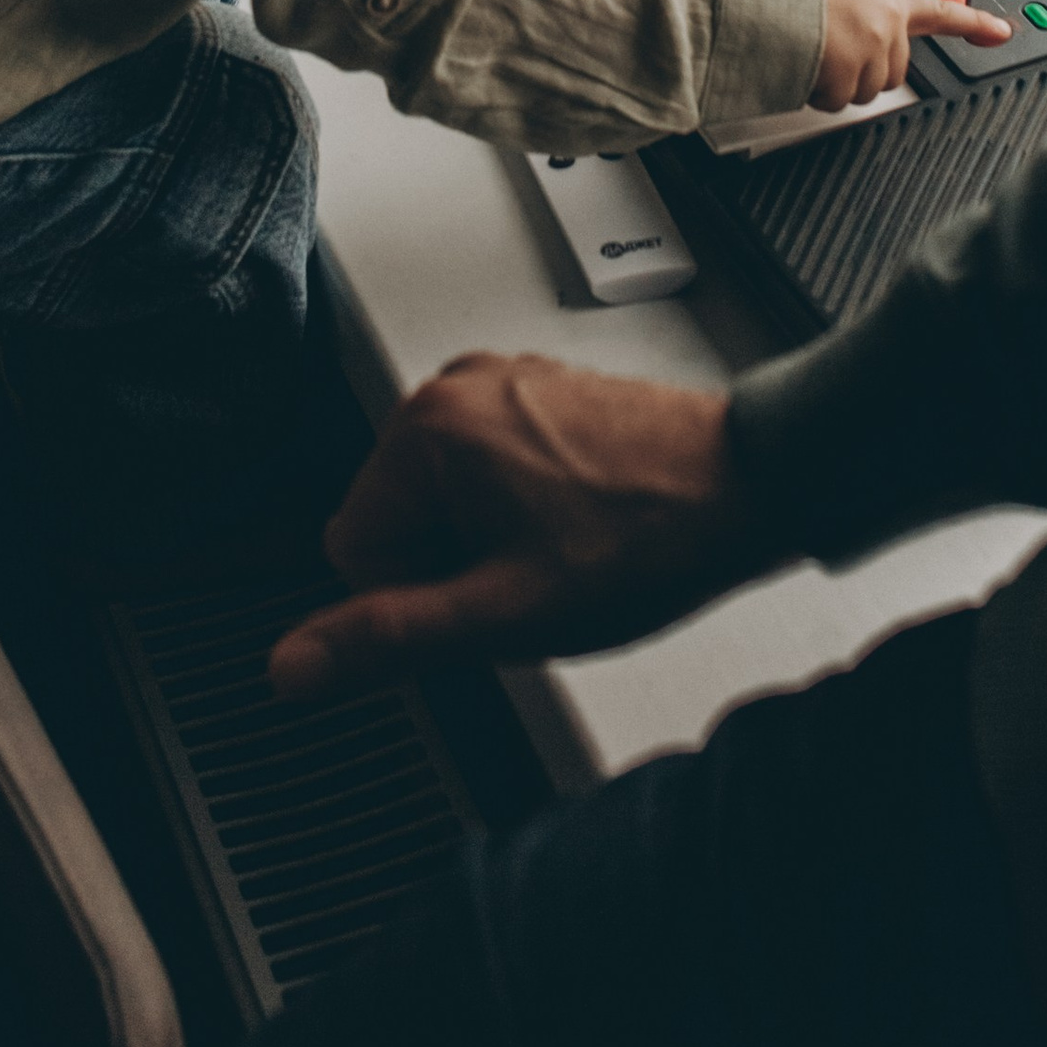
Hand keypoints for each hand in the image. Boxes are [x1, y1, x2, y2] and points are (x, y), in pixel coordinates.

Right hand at [266, 352, 774, 700]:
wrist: (754, 484)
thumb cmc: (648, 537)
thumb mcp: (505, 615)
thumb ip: (387, 638)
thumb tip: (292, 665)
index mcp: (426, 430)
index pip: (353, 552)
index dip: (420, 599)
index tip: (490, 596)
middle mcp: (455, 386)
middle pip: (401, 521)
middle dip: (457, 568)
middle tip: (536, 578)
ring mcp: (502, 381)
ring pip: (450, 502)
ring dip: (494, 542)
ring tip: (568, 550)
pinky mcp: (540, 392)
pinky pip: (494, 472)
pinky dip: (527, 510)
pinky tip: (585, 525)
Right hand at [814, 0, 1011, 104]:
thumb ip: (858, 6)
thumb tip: (855, 29)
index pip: (938, 9)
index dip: (974, 22)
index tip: (1002, 31)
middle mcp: (885, 22)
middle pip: (893, 71)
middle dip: (863, 69)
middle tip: (832, 48)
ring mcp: (871, 49)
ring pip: (865, 91)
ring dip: (838, 82)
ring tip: (812, 51)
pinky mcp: (852, 73)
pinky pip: (839, 102)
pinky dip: (818, 92)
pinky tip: (804, 65)